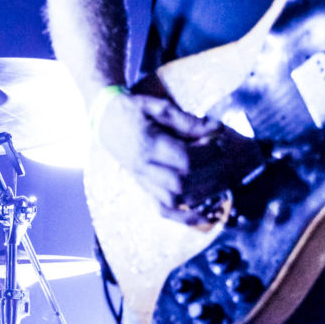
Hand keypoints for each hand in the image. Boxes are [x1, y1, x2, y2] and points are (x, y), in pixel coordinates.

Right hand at [95, 89, 262, 223]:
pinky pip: (164, 210)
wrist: (105, 121)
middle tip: (219, 151)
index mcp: (145, 146)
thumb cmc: (132, 110)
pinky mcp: (144, 187)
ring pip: (177, 197)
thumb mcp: (157, 106)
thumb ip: (187, 120)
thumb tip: (216, 130)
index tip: (218, 137)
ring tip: (219, 171)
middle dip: (210, 168)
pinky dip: (186, 217)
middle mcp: (143, 169)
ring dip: (204, 189)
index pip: (184, 159)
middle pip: (183, 180)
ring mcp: (142, 181)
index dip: (208, 151)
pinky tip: (206, 216)